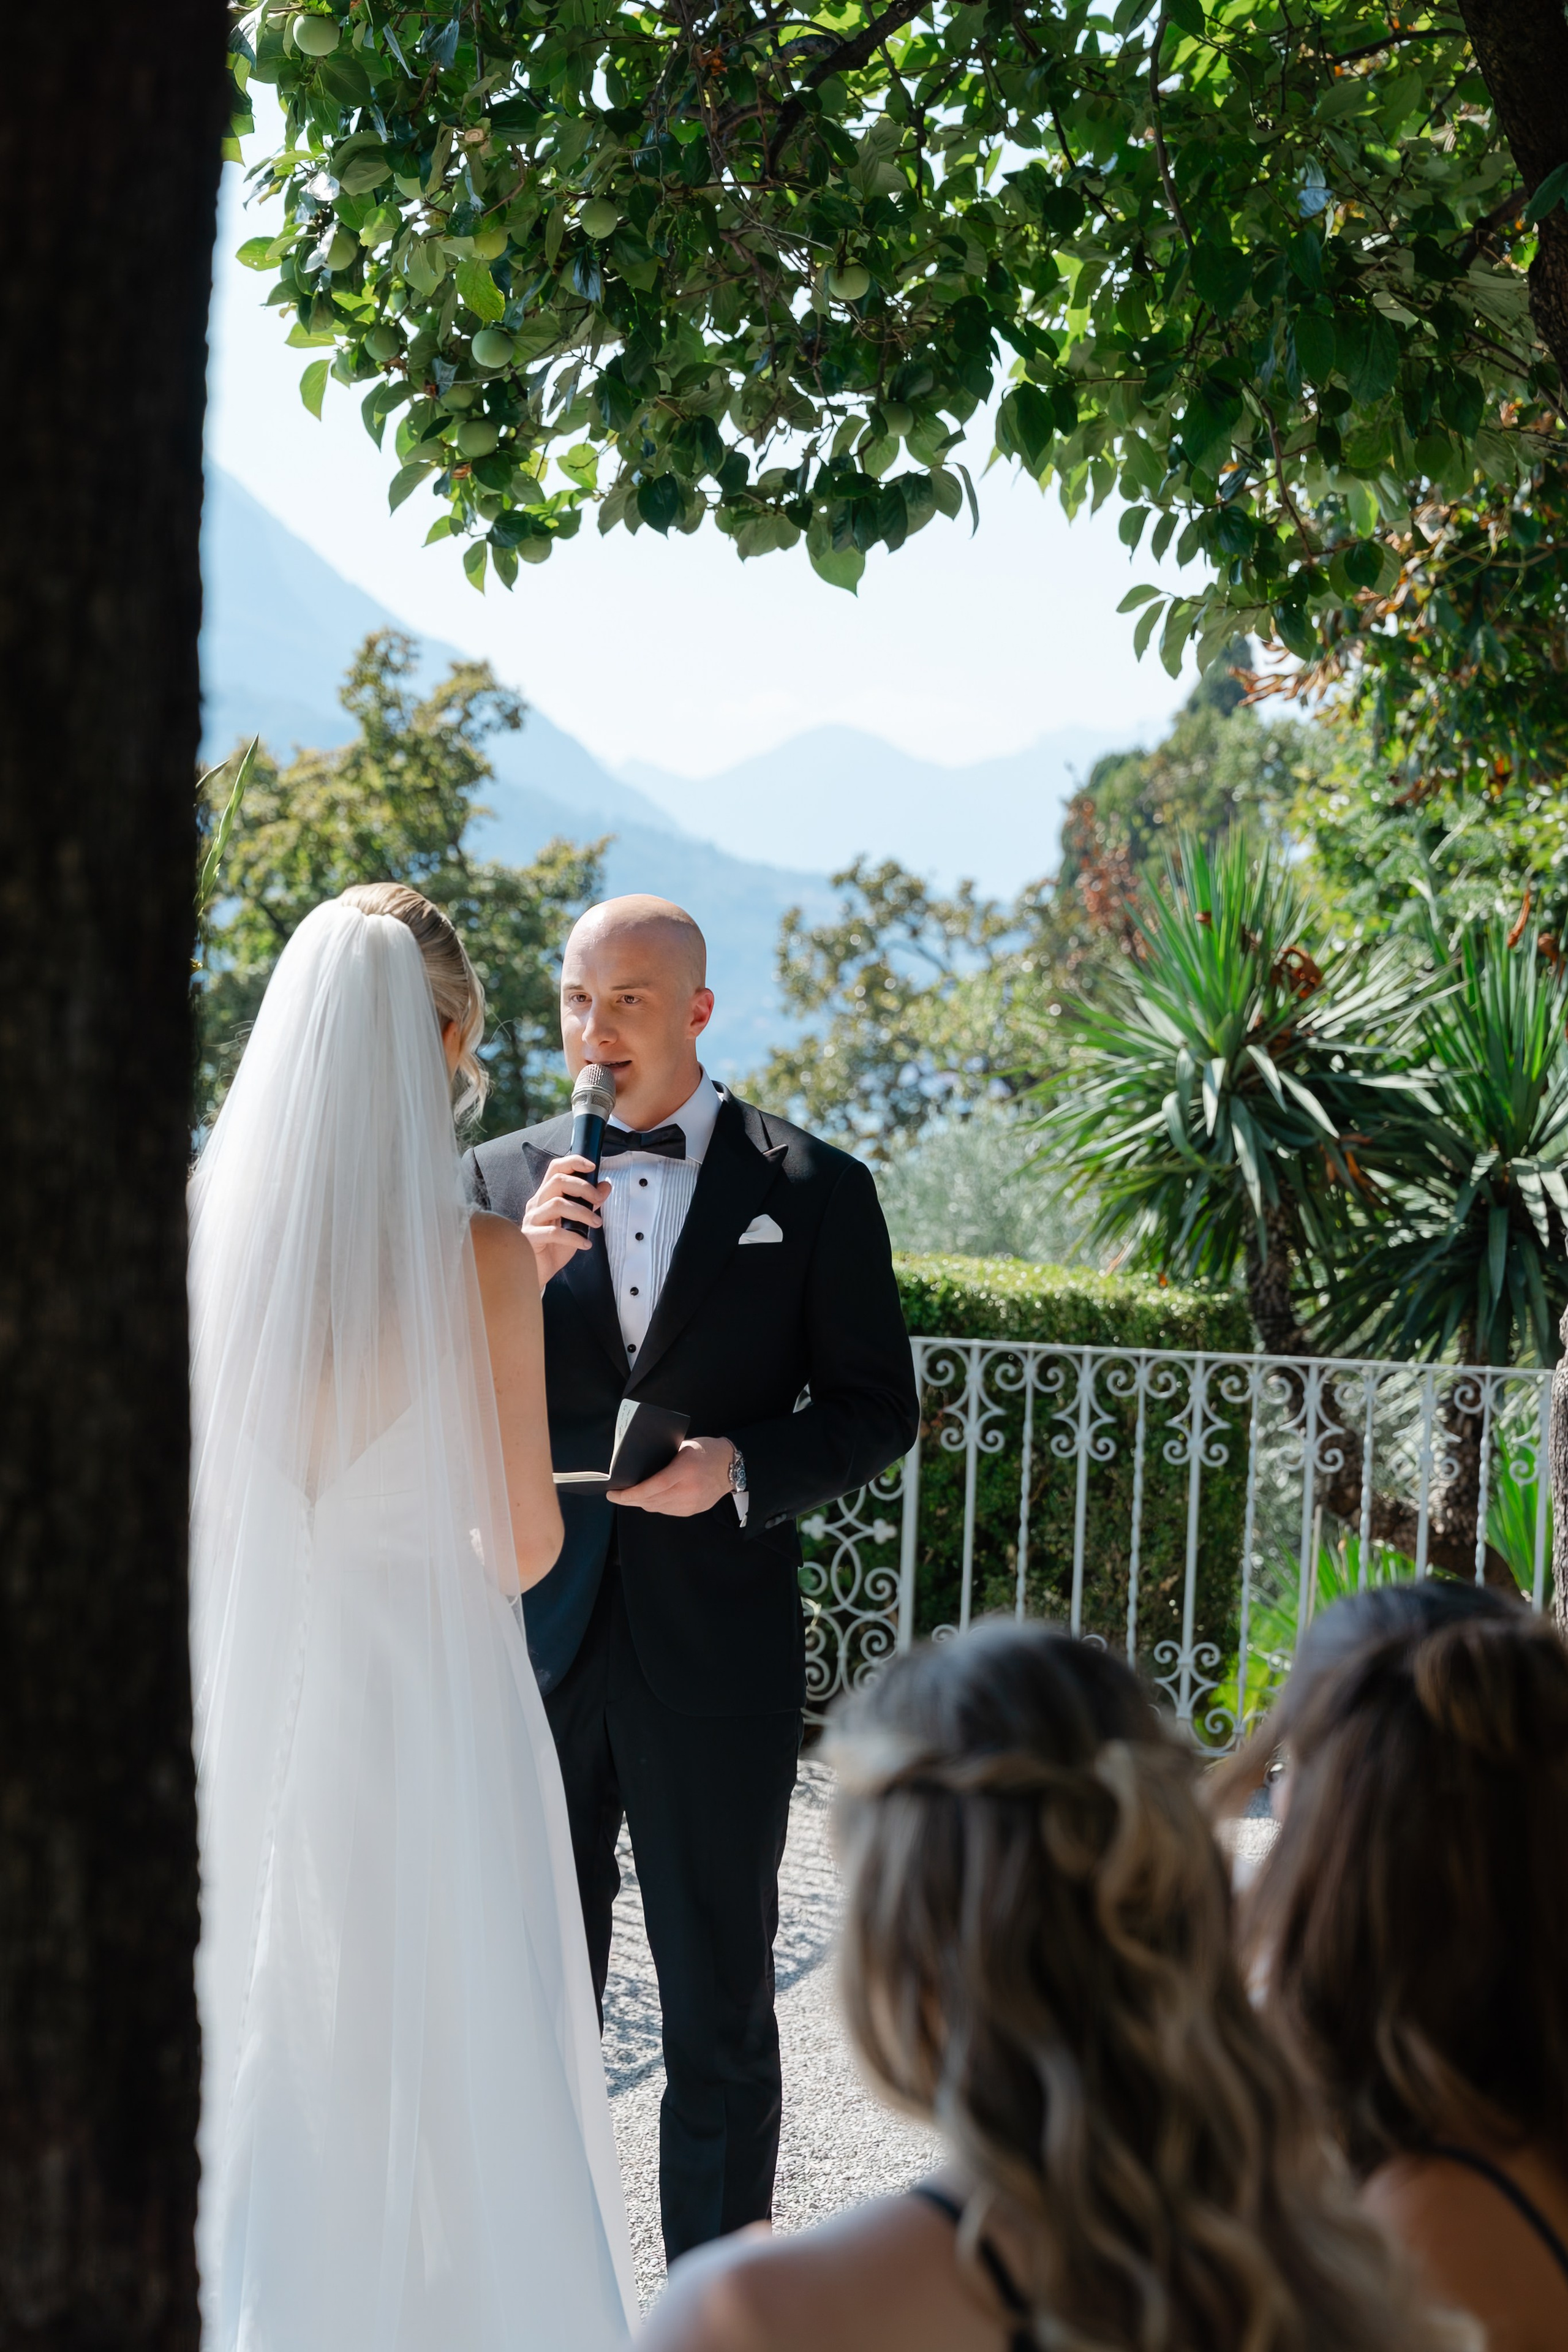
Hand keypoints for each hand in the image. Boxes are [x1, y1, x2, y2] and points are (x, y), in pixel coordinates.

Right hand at [521, 1155, 610, 1287]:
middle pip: (558, 1181)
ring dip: (582, 1212)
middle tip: (598, 1201)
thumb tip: (605, 1186)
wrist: (537, 1272)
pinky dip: (574, 1237)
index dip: (573, 1162)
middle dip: (583, 1188)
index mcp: (546, 1196)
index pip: (555, 1169)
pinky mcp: (530, 1237)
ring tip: (597, 1224)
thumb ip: (589, 1204)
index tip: (592, 1166)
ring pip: (557, 1204)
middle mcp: (536, 1204)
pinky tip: (585, 1244)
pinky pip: (553, 1232)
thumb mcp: (576, 1223)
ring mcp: (532, 1220)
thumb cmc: (553, 1247)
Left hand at [610, 1436, 735, 1516]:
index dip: (630, 1494)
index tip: (614, 1494)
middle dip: (630, 1499)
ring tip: (631, 1495)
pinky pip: (666, 1511)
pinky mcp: (692, 1511)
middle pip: (650, 1501)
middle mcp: (687, 1490)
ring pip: (656, 1508)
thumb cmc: (706, 1451)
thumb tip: (639, 1469)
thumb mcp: (684, 1447)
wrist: (731, 1467)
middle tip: (616, 1494)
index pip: (652, 1487)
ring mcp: (690, 1504)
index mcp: (684, 1471)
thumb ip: (663, 1458)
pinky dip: (655, 1505)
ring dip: (641, 1503)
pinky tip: (650, 1498)